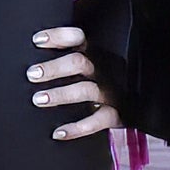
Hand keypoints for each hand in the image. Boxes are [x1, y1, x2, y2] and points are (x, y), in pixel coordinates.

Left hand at [27, 26, 118, 140]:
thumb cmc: (102, 79)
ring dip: (60, 94)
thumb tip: (35, 63)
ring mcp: (110, 92)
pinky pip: (96, 122)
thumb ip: (69, 58)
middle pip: (78, 63)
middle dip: (54, 68)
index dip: (59, 36)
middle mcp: (103, 70)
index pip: (78, 38)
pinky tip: (58, 133)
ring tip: (38, 100)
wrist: (137, 101)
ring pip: (85, 90)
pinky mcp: (116, 114)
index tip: (38, 41)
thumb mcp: (91, 63)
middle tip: (32, 74)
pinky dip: (77, 128)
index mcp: (96, 53)